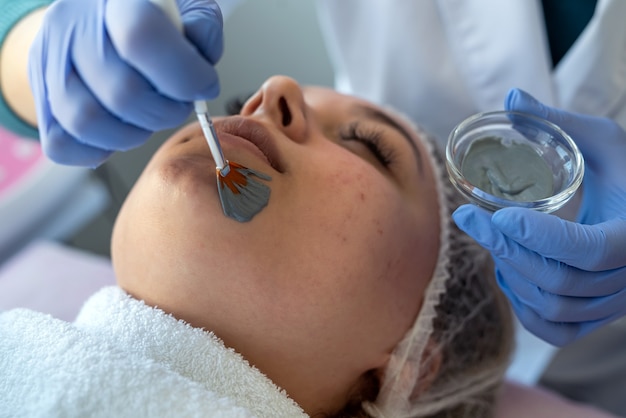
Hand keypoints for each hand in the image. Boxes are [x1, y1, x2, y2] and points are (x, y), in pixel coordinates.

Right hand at [29, 0, 222, 166]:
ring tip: (149, 116)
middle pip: (121, 92)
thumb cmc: (150, 13)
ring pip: (87, 122)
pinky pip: (61, 144)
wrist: (99, 12)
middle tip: (178, 103)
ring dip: (133, 134)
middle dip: (166, 112)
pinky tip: (121, 129)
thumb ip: (201, 30)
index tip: (205, 85)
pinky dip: (98, 150)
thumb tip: (200, 72)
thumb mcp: (185, 5)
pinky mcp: (41, 95)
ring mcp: (50, 62)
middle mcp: (73, 26)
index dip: (183, 75)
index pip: (142, 38)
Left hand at [453, 88, 625, 345]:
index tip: (500, 215)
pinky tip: (510, 275)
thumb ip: (558, 122)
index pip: (589, 250)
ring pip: (555, 308)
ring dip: (513, 276)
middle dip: (507, 250)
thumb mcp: (603, 141)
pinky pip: (558, 330)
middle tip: (469, 219)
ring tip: (491, 242)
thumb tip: (510, 98)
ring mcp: (614, 302)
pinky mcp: (599, 315)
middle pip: (560, 280)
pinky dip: (526, 310)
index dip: (542, 238)